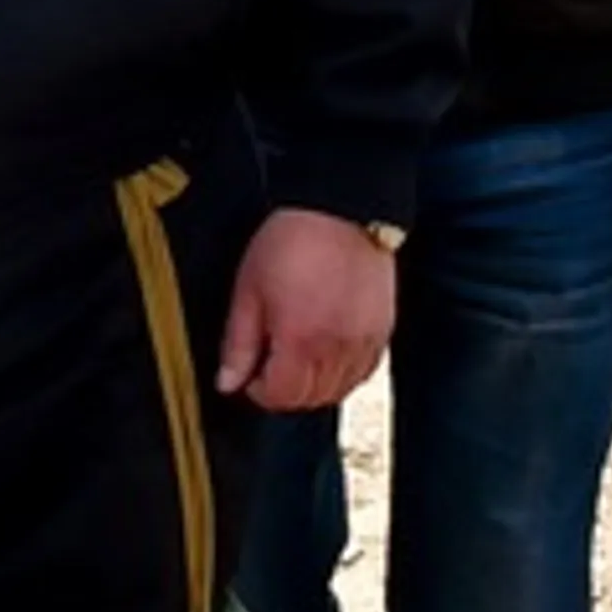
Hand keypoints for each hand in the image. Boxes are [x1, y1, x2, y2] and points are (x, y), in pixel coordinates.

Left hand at [215, 205, 398, 410]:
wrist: (340, 212)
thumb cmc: (290, 243)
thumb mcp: (248, 290)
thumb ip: (238, 343)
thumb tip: (227, 382)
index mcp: (300, 341)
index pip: (282, 396)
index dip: (259, 392)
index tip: (248, 378)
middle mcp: (338, 350)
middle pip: (312, 399)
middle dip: (284, 392)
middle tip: (267, 369)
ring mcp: (365, 343)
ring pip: (340, 390)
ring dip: (314, 387)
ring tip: (295, 360)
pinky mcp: (383, 333)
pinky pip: (363, 372)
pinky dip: (342, 374)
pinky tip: (326, 356)